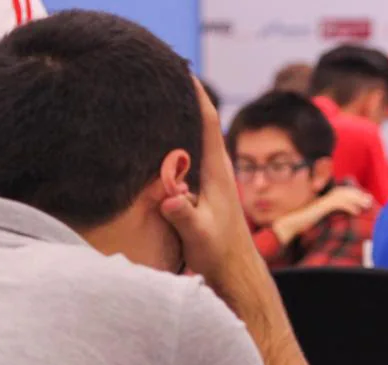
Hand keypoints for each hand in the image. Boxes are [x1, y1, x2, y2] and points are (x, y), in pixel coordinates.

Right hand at [159, 76, 259, 287]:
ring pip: (193, 140)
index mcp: (217, 170)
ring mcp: (212, 179)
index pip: (208, 120)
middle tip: (157, 75)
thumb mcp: (199, 235)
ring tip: (151, 99)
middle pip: (199, 123)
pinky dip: (174, 144)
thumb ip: (185, 216)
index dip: (196, 92)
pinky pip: (188, 158)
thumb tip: (170, 199)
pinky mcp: (205, 190)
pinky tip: (154, 141)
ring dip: (177, 121)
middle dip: (182, 99)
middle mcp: (216, 168)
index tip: (180, 68)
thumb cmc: (219, 254)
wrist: (236, 273)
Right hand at [272, 186, 372, 244]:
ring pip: (343, 196)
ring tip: (366, 206)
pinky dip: (348, 206)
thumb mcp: (321, 216)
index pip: (343, 192)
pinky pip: (337, 204)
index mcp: (326, 199)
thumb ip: (331, 213)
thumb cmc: (305, 222)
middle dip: (359, 195)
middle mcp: (325, 198)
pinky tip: (356, 212)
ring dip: (356, 200)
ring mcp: (323, 201)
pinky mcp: (321, 207)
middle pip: (345, 191)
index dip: (355, 194)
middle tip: (370, 201)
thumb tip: (344, 215)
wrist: (291, 224)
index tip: (366, 199)